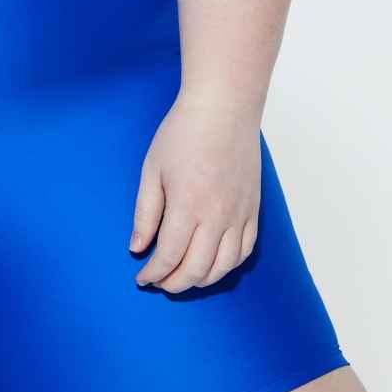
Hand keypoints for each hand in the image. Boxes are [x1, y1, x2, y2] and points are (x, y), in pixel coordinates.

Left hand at [129, 89, 261, 291]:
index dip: (153, 274)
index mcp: (188, 205)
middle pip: (197, 269)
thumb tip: (138, 248)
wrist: (223, 108)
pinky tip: (212, 264)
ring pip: (224, 267)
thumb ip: (145, 213)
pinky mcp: (253, 209)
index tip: (142, 278)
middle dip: (174, 283)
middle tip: (159, 282)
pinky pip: (245, 251)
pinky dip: (228, 266)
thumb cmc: (183, 133)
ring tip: (183, 277)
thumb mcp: (152, 169)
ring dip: (201, 280)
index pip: (169, 256)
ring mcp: (240, 214)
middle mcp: (218, 216)